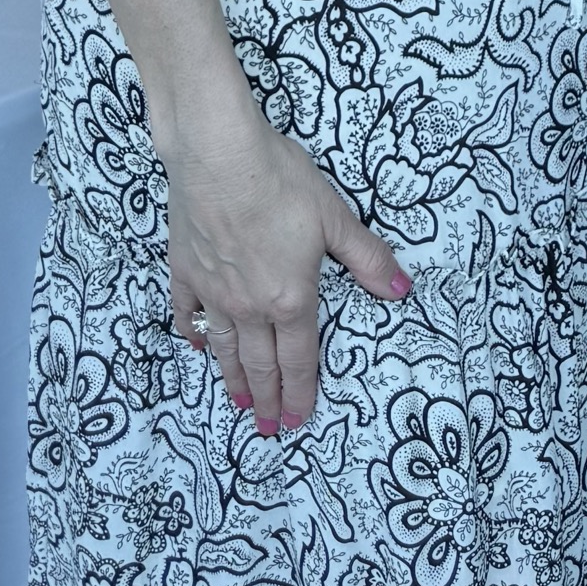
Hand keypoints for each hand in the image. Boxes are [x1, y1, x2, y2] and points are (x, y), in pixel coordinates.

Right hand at [165, 112, 409, 435]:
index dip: (302, 393)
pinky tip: (199, 345)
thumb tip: (402, 289)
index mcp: (290, 298)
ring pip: (225, 349)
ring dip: (234, 380)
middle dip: (268, 400)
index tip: (299, 420)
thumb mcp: (335, 217)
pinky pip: (188, 315)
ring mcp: (212, 292)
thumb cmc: (280, 181)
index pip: (300, 359)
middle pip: (261, 364)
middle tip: (269, 429)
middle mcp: (250, 306)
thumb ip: (367, 259)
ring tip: (240, 404)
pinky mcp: (184, 272)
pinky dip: (195, 335)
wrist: (218, 156)